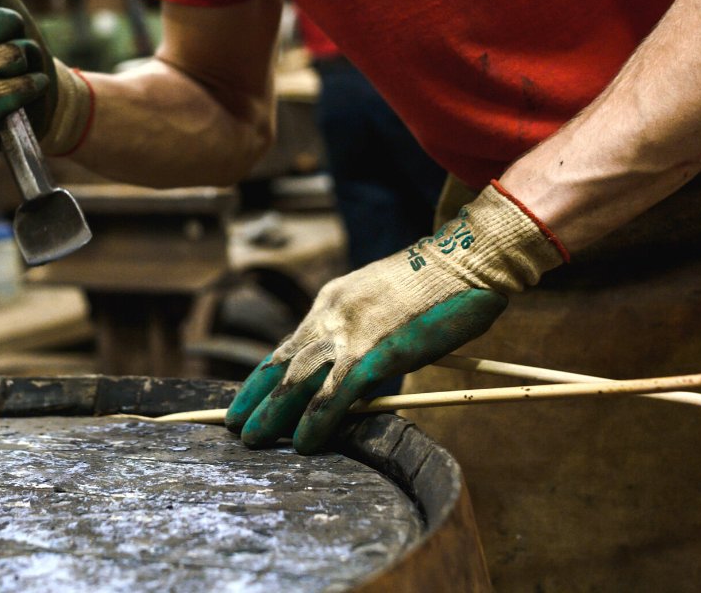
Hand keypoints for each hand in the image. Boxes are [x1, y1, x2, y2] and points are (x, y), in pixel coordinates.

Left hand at [225, 182, 566, 453]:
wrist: (465, 259)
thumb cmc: (436, 285)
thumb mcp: (383, 301)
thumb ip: (363, 330)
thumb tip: (356, 372)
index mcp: (333, 298)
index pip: (292, 343)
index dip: (269, 374)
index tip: (252, 395)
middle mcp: (333, 312)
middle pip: (283, 359)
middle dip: (257, 395)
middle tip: (235, 424)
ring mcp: (352, 331)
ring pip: (299, 377)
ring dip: (273, 412)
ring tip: (253, 440)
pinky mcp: (377, 351)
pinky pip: (337, 392)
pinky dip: (316, 419)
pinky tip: (303, 441)